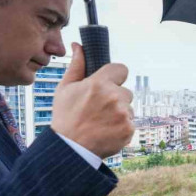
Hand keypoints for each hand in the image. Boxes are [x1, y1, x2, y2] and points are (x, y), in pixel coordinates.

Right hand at [52, 43, 133, 157]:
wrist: (70, 148)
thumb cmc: (65, 117)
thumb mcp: (65, 89)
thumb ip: (76, 66)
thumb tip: (78, 46)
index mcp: (99, 83)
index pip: (122, 69)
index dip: (115, 76)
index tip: (108, 84)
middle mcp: (114, 97)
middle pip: (126, 91)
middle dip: (116, 98)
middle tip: (99, 109)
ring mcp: (123, 114)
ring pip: (128, 108)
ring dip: (119, 113)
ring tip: (101, 122)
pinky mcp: (129, 129)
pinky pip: (130, 123)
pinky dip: (121, 127)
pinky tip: (106, 131)